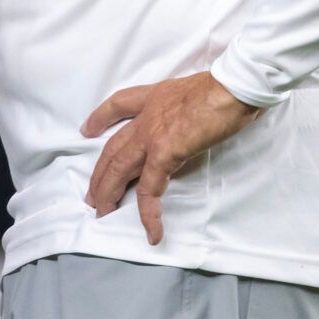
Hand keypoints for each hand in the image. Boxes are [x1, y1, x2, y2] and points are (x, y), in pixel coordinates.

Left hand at [81, 71, 261, 244]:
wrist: (232, 87)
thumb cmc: (223, 88)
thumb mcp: (193, 92)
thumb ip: (183, 110)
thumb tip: (190, 126)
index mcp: (153, 97)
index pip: (117, 105)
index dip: (99, 119)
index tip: (87, 130)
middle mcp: (145, 116)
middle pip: (112, 149)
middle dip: (99, 174)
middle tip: (92, 195)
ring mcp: (151, 135)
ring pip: (119, 169)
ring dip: (109, 194)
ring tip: (103, 213)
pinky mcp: (164, 153)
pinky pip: (149, 189)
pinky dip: (148, 213)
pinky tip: (152, 231)